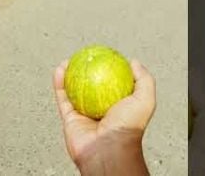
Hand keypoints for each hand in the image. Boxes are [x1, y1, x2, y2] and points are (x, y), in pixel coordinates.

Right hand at [52, 59, 155, 175]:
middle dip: (86, 69)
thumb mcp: (145, 99)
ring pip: (74, 89)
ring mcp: (84, 113)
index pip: (112, 82)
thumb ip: (144, 79)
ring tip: (69, 60)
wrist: (108, 149)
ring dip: (70, 73)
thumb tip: (133, 62)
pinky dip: (59, 83)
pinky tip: (60, 69)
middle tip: (83, 56)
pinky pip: (63, 97)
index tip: (102, 54)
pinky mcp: (70, 118)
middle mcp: (101, 109)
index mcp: (118, 105)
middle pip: (91, 84)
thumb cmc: (129, 127)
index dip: (107, 68)